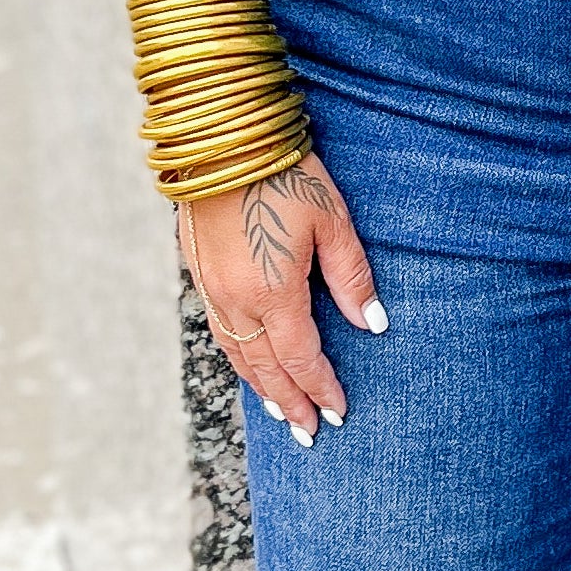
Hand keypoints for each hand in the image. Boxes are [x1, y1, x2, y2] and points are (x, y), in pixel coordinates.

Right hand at [178, 151, 384, 443]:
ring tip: (280, 411)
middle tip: (308, 433)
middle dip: (290, 403)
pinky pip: (220, 329)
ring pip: (237, 353)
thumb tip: (371, 324)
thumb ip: (351, 276)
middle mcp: (236, 299)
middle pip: (266, 368)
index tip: (337, 413)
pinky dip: (238, 356)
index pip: (302, 357)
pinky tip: (249, 362)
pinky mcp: (198, 270)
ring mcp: (212, 287)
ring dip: (261, 386)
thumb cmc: (284, 173)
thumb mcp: (331, 220)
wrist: (220, 137)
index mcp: (273, 292)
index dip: (321, 388)